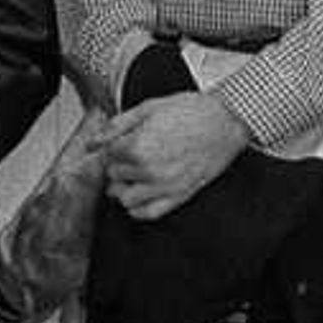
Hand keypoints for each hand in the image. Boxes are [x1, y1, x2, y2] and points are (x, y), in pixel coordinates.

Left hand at [100, 91, 250, 219]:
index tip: (121, 142)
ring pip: (125, 199)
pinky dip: (138, 208)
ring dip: (124, 188)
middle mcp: (148, 171)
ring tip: (134, 174)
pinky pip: (148, 213)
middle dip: (118, 165)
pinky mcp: (180, 195)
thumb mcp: (149, 108)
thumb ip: (117, 126)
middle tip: (130, 154)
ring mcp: (164, 186)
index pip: (107, 156)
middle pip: (114, 176)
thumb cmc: (194, 111)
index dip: (112, 147)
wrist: (228, 121)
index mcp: (137, 147)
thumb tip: (94, 140)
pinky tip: (140, 195)